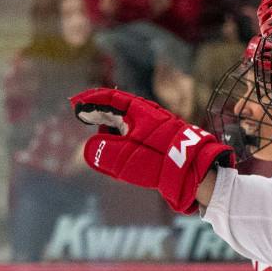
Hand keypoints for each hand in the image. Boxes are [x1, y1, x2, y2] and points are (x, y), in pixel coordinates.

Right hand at [71, 86, 232, 212]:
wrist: (196, 172)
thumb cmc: (160, 162)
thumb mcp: (125, 157)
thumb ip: (102, 152)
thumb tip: (90, 149)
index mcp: (139, 112)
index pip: (110, 98)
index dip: (90, 100)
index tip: (75, 104)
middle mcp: (148, 116)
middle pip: (118, 109)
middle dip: (98, 113)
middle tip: (82, 117)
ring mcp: (156, 129)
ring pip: (127, 125)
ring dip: (111, 131)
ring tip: (101, 146)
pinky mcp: (162, 143)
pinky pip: (136, 137)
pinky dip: (123, 142)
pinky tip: (119, 158)